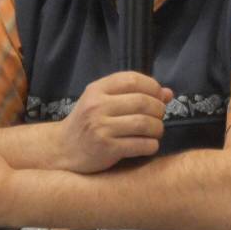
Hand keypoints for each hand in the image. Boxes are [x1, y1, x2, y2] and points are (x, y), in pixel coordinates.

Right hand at [53, 71, 172, 173]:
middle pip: (142, 101)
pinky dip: (152, 145)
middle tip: (159, 116)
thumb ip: (133, 94)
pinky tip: (150, 145)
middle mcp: (97, 106)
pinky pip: (140, 145)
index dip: (153, 86)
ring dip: (158, 128)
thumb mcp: (103, 101)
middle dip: (158, 109)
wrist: (62, 149)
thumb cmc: (88, 122)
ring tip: (156, 131)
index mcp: (97, 90)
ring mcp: (100, 128)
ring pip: (144, 123)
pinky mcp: (106, 149)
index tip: (159, 96)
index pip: (132, 79)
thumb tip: (168, 93)